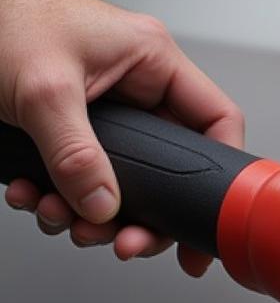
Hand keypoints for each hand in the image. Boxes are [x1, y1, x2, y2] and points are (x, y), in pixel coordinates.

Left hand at [0, 0, 243, 276]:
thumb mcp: (43, 90)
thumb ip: (75, 154)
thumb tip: (101, 204)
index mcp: (151, 60)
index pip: (216, 120)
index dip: (222, 172)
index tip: (208, 218)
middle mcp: (135, 85)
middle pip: (168, 167)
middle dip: (141, 214)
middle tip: (125, 242)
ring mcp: (105, 109)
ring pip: (123, 180)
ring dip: (91, 212)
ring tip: (61, 216)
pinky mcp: (74, 126)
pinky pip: (84, 175)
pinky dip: (60, 197)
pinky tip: (35, 195)